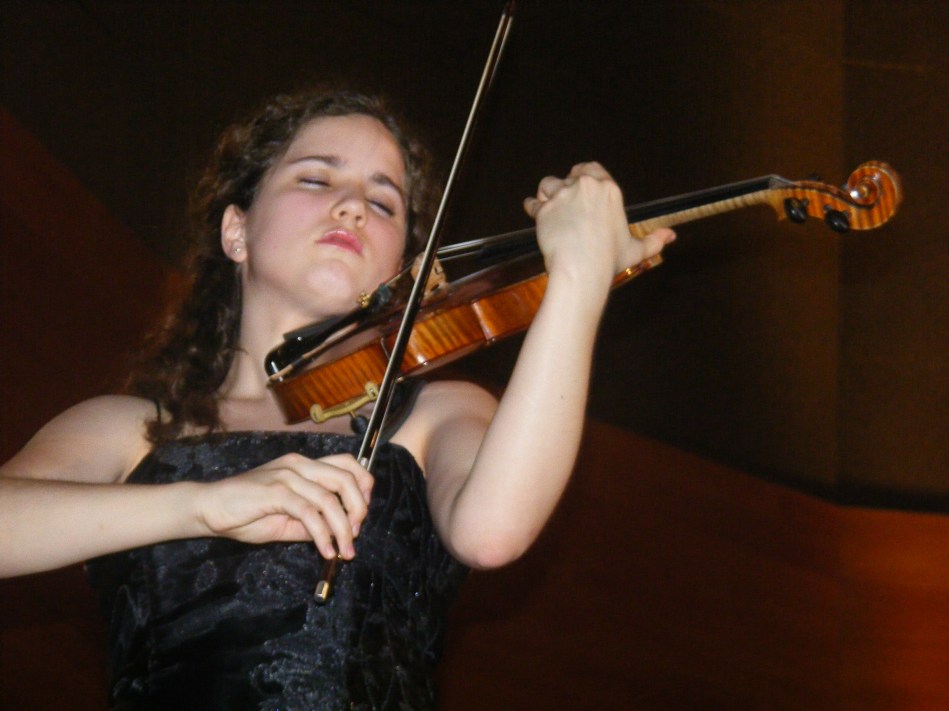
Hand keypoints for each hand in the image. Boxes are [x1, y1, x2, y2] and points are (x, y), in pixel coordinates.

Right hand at [193, 452, 372, 559]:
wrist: (209, 508)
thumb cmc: (245, 513)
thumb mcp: (287, 519)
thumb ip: (312, 522)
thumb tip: (339, 533)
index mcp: (304, 466)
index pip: (347, 464)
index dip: (363, 486)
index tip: (362, 515)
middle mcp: (299, 465)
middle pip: (346, 478)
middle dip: (359, 509)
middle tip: (355, 535)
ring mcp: (287, 476)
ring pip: (329, 499)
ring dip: (343, 529)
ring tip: (345, 551)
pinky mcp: (275, 491)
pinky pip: (308, 513)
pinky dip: (323, 534)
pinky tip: (326, 551)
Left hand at [523, 162, 674, 288]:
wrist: (582, 268)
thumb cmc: (609, 260)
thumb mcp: (636, 249)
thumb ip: (654, 240)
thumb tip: (671, 236)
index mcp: (609, 190)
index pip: (592, 168)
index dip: (584, 176)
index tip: (580, 186)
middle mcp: (585, 187)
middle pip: (569, 175)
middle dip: (565, 184)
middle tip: (564, 198)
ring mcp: (562, 196)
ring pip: (548, 184)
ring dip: (547, 193)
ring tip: (548, 207)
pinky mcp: (544, 209)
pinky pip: (533, 202)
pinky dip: (532, 208)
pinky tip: (534, 214)